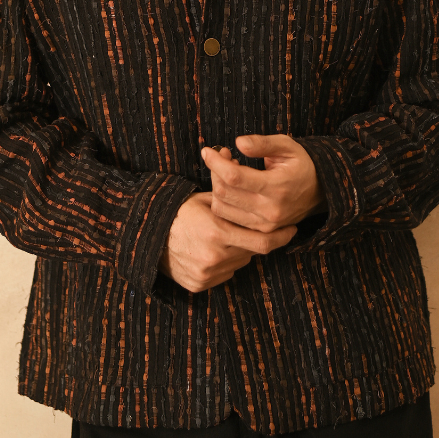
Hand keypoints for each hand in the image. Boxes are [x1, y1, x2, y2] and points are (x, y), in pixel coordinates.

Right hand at [159, 191, 296, 292]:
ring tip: (226, 237)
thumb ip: (224, 185)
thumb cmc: (179, 213)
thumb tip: (230, 152)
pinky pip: (224, 275)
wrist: (148, 238)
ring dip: (240, 251)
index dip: (281, 237)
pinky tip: (213, 251)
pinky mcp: (200, 285)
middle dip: (257, 240)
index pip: (263, 241)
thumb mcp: (203, 197)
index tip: (291, 230)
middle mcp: (214, 256)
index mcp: (218, 231)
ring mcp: (207, 273)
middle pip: (253, 253)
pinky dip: (225, 264)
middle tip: (265, 232)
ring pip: (239, 263)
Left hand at [202, 134, 325, 232]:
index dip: (215, 162)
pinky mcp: (261, 232)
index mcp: (278, 186)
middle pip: (224, 193)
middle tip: (221, 156)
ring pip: (222, 208)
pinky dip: (222, 202)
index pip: (234, 177)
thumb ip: (262, 143)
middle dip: (214, 172)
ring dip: (216, 187)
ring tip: (228, 171)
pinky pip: (228, 220)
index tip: (207, 150)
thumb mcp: (286, 146)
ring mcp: (265, 224)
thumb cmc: (301, 163)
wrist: (320, 191)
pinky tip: (232, 188)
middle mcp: (270, 210)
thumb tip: (238, 143)